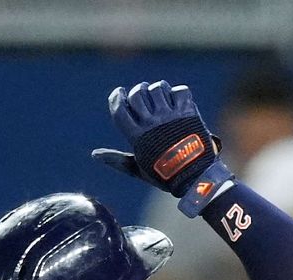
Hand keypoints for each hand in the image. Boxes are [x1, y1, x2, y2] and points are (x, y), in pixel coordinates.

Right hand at [92, 81, 225, 200]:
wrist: (197, 178)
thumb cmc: (165, 175)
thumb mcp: (138, 169)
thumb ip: (117, 160)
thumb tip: (94, 154)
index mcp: (137, 136)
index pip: (120, 109)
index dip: (117, 97)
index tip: (120, 92)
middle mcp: (152, 124)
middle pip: (137, 95)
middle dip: (139, 90)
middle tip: (144, 94)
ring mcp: (171, 117)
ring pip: (158, 89)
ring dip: (159, 89)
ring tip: (162, 96)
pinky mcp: (188, 113)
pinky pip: (180, 91)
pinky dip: (179, 93)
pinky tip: (178, 101)